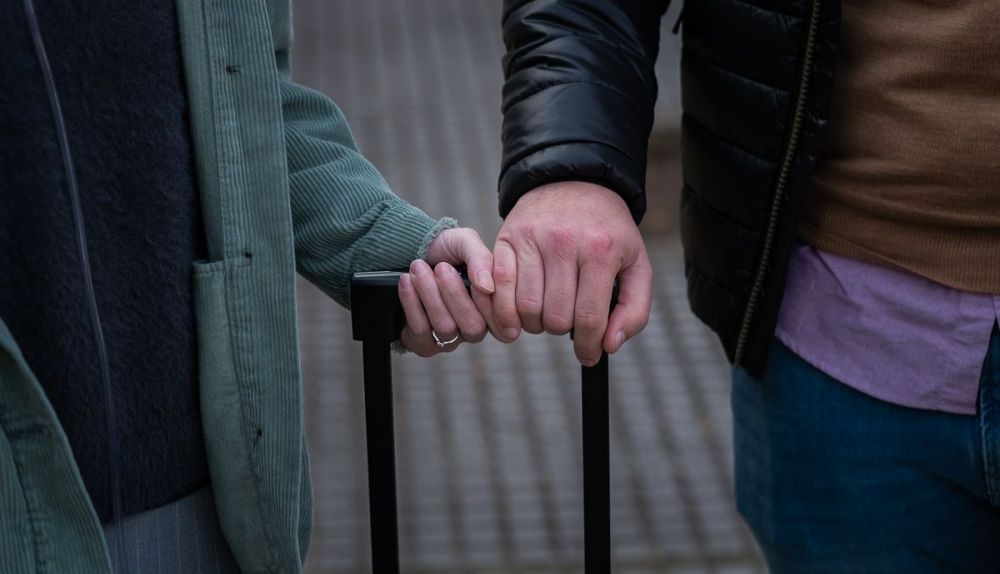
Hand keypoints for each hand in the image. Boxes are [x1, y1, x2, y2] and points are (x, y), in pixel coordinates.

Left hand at [398, 227, 499, 355]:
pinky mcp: (425, 345)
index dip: (482, 297)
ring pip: (446, 328)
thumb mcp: (465, 242)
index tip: (464, 271)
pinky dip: (412, 304)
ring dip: (429, 294)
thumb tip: (487, 287)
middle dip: (453, 294)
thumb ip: (481, 259)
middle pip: (473, 326)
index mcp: (493, 306)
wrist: (413, 253)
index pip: (499, 316)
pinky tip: (406, 283)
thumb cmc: (446, 251)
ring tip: (417, 268)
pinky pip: (421, 333)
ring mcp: (451, 339)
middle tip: (440, 267)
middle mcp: (475, 328)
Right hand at [492, 182, 652, 365]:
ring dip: (535, 324)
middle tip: (566, 322)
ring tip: (545, 315)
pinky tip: (516, 315)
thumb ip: (634, 310)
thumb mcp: (636, 264)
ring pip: (526, 308)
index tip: (588, 357)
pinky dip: (504, 311)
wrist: (574, 182)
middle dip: (562, 331)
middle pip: (555, 318)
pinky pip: (499, 288)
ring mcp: (532, 239)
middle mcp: (564, 242)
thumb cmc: (608, 231)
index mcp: (601, 250)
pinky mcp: (507, 238)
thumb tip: (609, 346)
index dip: (589, 347)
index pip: (589, 318)